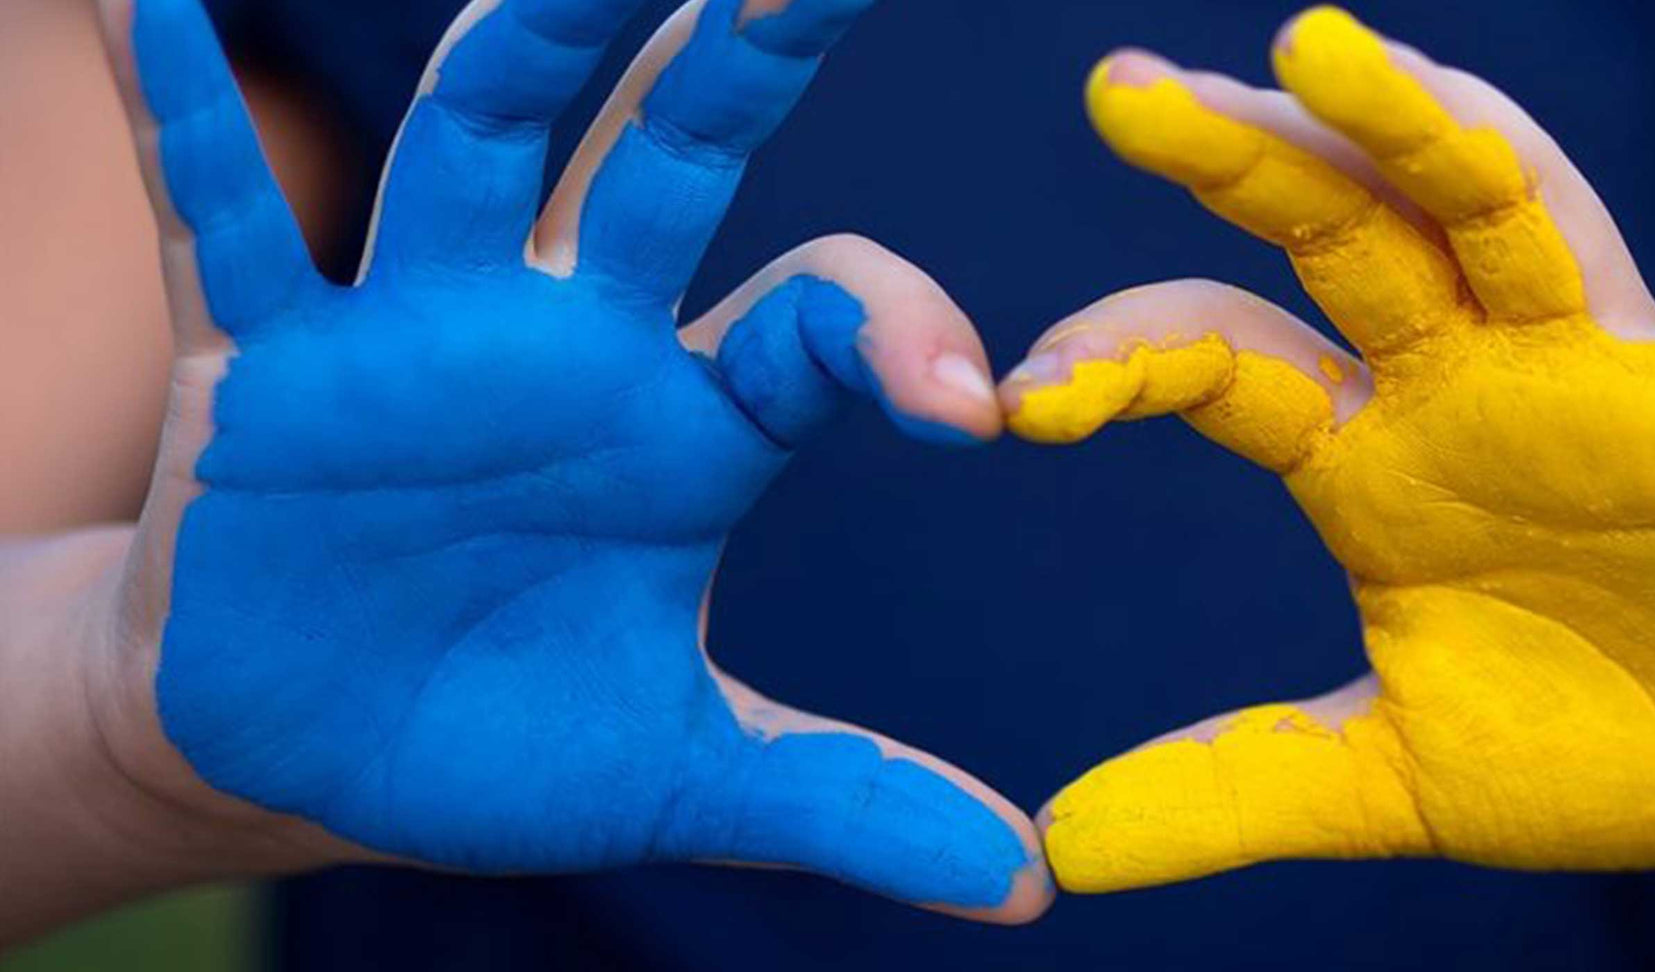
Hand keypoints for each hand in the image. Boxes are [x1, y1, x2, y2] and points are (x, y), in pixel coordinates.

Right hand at [88, 0, 1047, 920]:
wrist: (308, 755)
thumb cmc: (501, 740)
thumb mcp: (682, 779)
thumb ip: (843, 802)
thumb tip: (1027, 883)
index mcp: (693, 424)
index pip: (822, 319)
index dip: (899, 334)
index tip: (971, 410)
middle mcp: (571, 340)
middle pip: (671, 155)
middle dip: (740, 53)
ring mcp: (417, 333)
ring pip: (479, 143)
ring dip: (531, 37)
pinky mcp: (264, 366)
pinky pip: (220, 223)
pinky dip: (178, 111)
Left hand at [1005, 4, 1654, 890]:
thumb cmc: (1585, 746)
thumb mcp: (1392, 780)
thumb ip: (1238, 788)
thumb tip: (1058, 849)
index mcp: (1366, 455)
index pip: (1220, 362)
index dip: (1121, 361)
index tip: (1014, 398)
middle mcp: (1466, 381)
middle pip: (1340, 234)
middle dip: (1242, 159)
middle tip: (1124, 88)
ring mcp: (1605, 369)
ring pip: (1506, 211)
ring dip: (1420, 128)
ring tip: (1315, 42)